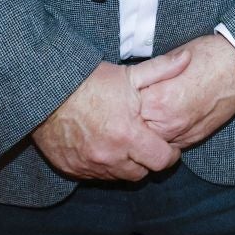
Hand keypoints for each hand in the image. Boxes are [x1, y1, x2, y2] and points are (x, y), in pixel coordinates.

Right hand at [31, 58, 184, 179]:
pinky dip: (104, 166)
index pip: (161, 160)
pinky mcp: (72, 169)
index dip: (170, 155)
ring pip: (118, 177)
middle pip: (141, 174)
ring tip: (127, 145)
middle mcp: (109, 156)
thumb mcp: (129, 73)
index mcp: (128, 135)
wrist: (46, 92)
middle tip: (149, 146)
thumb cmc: (90, 82)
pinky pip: (95, 176)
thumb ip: (162, 69)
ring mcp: (89, 166)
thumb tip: (188, 58)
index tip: (170, 146)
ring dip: (126, 165)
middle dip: (148, 161)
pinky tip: (105, 148)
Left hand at [134, 33, 234, 148]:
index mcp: (156, 100)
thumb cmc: (208, 56)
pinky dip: (164, 138)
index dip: (123, 106)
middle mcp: (167, 122)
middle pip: (136, 132)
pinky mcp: (195, 139)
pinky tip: (163, 126)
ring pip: (152, 143)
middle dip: (131, 124)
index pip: (127, 112)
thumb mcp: (170, 61)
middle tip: (126, 117)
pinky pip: (171, 145)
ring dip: (146, 134)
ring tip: (144, 122)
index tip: (120, 102)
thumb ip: (151, 77)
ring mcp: (182, 133)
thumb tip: (135, 83)